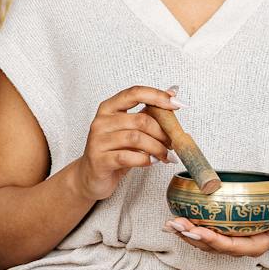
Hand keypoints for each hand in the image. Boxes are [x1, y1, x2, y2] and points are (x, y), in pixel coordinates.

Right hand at [70, 85, 178, 202]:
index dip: (157, 96)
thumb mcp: (130, 130)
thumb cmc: (113, 151)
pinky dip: (145, 160)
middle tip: (172, 143)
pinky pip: (128, 157)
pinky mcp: (99, 160)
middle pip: (140, 120)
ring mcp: (98, 140)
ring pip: (136, 138)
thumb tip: (172, 92)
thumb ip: (148, 113)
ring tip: (165, 155)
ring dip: (157, 148)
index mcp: (109, 108)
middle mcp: (101, 121)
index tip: (177, 104)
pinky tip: (152, 162)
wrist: (91, 176)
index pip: (135, 93)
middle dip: (162, 132)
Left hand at [165, 201, 268, 258]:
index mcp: (255, 245)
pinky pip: (204, 235)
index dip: (214, 241)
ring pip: (205, 243)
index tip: (199, 232)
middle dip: (193, 237)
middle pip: (213, 246)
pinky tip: (176, 222)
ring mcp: (231, 242)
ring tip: (170, 224)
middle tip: (176, 225)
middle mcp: (240, 247)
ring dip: (186, 234)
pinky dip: (189, 229)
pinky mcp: (225, 234)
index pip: (232, 246)